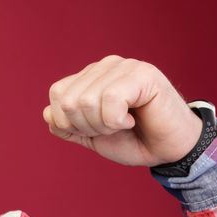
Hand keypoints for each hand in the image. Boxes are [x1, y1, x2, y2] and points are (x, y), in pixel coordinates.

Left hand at [42, 56, 202, 166]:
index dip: (69, 123)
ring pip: (87, 101)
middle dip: (87, 127)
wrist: (169, 149)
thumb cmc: (134, 139)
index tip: (96, 130)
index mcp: (90, 78)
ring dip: (104, 125)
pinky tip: (133, 119)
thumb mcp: (92, 137)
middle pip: (69, 101)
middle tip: (112, 128)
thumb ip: (68, 127)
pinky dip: (117, 120)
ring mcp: (124, 67)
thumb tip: (47, 114)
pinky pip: (110, 99)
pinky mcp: (142, 74)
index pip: (57, 95)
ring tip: (124, 124)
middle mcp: (104, 67)